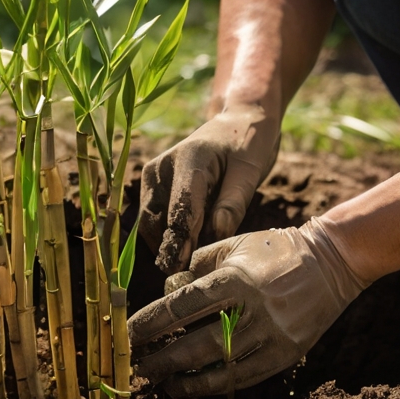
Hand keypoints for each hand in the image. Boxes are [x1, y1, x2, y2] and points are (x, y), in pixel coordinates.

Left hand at [128, 217, 368, 398]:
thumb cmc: (275, 250)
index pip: (184, 306)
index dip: (152, 323)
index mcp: (238, 278)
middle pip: (198, 344)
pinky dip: (216, 384)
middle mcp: (255, 310)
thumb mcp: (235, 246)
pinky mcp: (287, 354)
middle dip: (163, 359)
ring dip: (186, 378)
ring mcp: (273, 335)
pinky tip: (194, 385)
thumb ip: (198, 266)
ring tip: (162, 383)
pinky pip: (244, 377)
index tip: (129, 335)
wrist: (332, 262)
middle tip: (137, 367)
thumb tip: (169, 292)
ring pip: (220, 368)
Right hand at [139, 105, 279, 272]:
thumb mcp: (249, 172)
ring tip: (193, 260)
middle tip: (188, 275)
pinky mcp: (152, 185)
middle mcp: (162, 166)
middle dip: (171, 248)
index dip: (181, 242)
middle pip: (157, 220)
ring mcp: (153, 175)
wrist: (236, 123)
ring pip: (150, 224)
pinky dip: (166, 235)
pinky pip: (153, 220)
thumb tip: (216, 234)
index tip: (182, 268)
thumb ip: (233, 203)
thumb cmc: (247, 145)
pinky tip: (188, 244)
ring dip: (167, 243)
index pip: (181, 209)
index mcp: (189, 158)